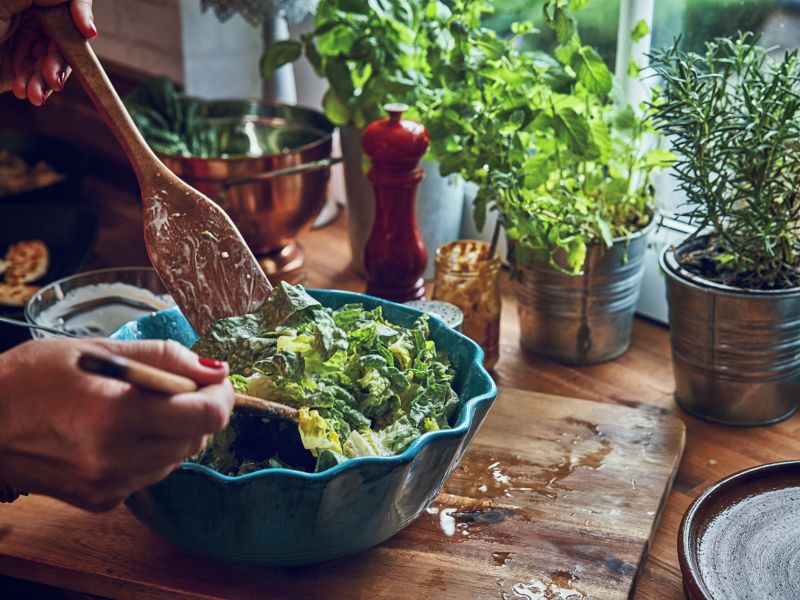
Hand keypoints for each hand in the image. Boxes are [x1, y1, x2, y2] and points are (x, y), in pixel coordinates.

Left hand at [0, 0, 94, 104]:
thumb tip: (79, 5)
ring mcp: (28, 40)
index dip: (81, 14)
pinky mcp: (25, 66)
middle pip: (69, 34)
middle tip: (51, 76)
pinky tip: (23, 89)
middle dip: (61, 58)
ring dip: (48, 78)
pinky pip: (46, 78)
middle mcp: (31, 13)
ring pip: (60, 60)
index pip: (71, 0)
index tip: (85, 33)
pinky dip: (37, 87)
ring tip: (32, 92)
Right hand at [0, 338, 233, 510]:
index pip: (206, 416)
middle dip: (199, 410)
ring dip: (176, 431)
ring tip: (141, 406)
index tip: (214, 379)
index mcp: (116, 416)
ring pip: (178, 458)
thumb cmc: (28, 379)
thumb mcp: (96, 352)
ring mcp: (108, 485)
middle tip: (178, 386)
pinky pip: (151, 474)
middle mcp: (116, 459)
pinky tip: (121, 431)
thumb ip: (164, 359)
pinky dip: (151, 450)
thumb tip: (216, 369)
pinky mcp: (101, 500)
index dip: (221, 395)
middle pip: (198, 439)